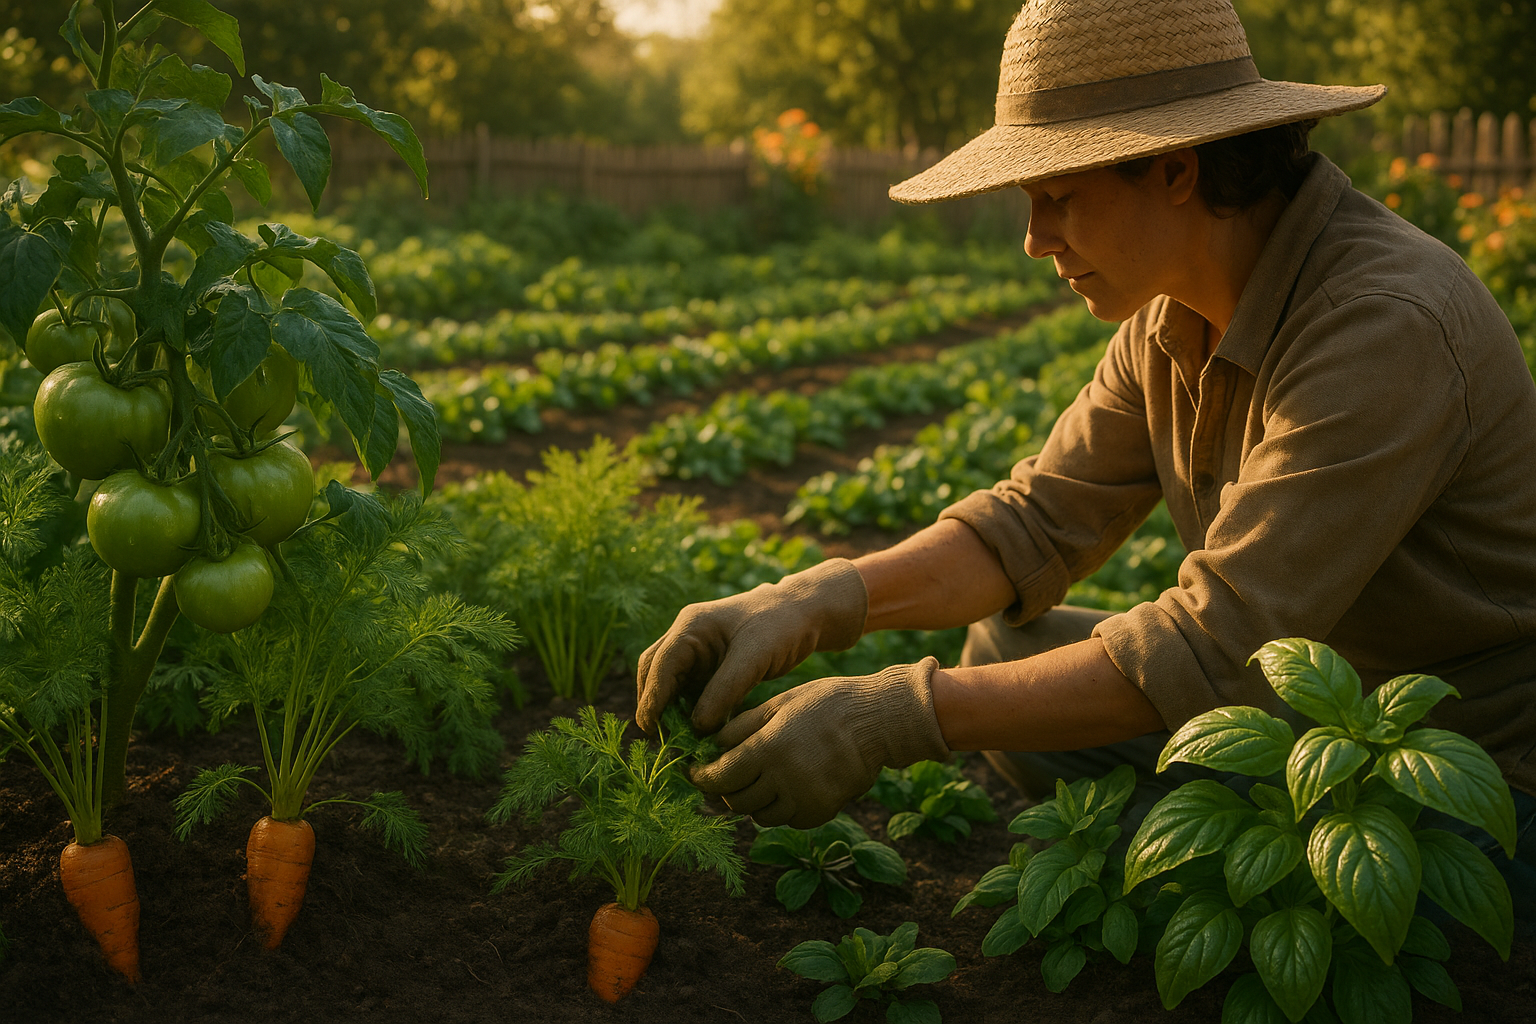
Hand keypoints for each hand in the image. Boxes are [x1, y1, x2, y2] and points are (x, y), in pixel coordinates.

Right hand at [635, 558, 867, 733]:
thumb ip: (724, 690)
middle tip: (662, 740)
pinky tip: (700, 735)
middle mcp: (686, 638)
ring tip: (680, 743)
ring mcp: (697, 654)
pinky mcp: (711, 669)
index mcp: (690, 626)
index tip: (650, 728)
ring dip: (673, 713)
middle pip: (655, 675)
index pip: (659, 664)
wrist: (804, 615)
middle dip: (655, 706)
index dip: (651, 698)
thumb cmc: (780, 626)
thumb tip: (696, 727)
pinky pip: (692, 694)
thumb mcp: (754, 657)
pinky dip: (692, 713)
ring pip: (671, 687)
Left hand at [688, 658, 950, 828]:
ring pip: (760, 815)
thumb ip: (741, 726)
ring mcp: (804, 799)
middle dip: (726, 789)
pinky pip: (787, 819)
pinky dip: (780, 807)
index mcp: (769, 748)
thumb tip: (710, 746)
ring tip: (761, 777)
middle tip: (727, 774)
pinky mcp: (821, 812)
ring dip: (753, 800)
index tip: (694, 773)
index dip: (701, 777)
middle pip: (736, 801)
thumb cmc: (825, 704)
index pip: (720, 776)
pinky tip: (788, 785)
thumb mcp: (779, 703)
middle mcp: (784, 779)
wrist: (877, 721)